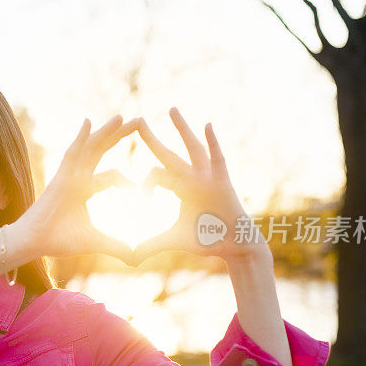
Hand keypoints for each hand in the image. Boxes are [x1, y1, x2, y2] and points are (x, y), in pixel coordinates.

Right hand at [14, 115, 138, 264]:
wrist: (33, 242)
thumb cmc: (58, 240)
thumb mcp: (95, 241)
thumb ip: (116, 246)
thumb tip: (137, 258)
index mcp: (86, 189)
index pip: (111, 176)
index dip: (128, 181)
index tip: (143, 191)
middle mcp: (78, 177)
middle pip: (102, 151)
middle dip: (119, 136)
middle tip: (140, 121)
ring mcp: (68, 174)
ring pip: (90, 148)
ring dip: (105, 132)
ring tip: (122, 116)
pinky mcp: (59, 177)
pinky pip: (71, 153)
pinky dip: (80, 138)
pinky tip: (89, 122)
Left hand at [134, 108, 269, 265]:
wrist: (234, 246)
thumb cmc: (206, 239)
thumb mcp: (173, 239)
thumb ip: (151, 244)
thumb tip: (131, 256)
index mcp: (179, 187)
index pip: (155, 174)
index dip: (146, 184)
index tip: (144, 198)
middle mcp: (191, 178)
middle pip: (167, 153)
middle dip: (151, 138)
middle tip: (136, 119)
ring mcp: (207, 177)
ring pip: (191, 147)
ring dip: (182, 128)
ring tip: (170, 109)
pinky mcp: (222, 182)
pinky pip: (217, 158)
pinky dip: (213, 142)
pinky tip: (207, 125)